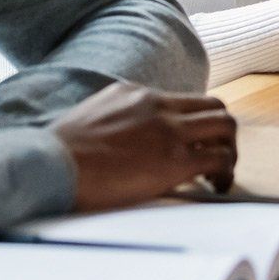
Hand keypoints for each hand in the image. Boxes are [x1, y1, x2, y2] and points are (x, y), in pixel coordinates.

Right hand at [52, 84, 236, 211]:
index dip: (195, 122)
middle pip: (214, 106)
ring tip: (220, 174)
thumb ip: (114, 119)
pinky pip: (218, 159)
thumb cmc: (57, 152)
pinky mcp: (174, 160)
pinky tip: (215, 187)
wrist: (49, 164)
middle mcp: (158, 105)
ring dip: (230, 149)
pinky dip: (225, 172)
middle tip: (217, 156)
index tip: (192, 144)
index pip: (183, 100)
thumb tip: (121, 139)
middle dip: (222, 131)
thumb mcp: (89, 117)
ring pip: (225, 126)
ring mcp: (169, 131)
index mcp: (134, 93)